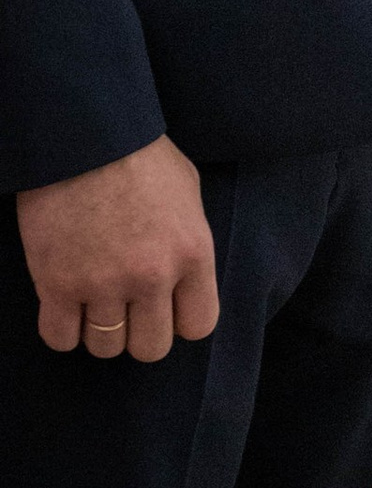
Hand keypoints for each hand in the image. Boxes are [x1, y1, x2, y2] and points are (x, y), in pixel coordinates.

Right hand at [16, 135, 219, 361]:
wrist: (86, 139)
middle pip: (151, 348)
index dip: (181, 322)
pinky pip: (60, 339)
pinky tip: (66, 307)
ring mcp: (103, 285)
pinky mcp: (56, 286)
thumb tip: (184, 277)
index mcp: (192, 253)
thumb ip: (189, 242)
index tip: (167, 310)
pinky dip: (63, 330)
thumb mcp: (188, 194)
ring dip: (100, 332)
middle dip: (140, 334)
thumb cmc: (141, 157)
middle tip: (128, 311)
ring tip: (95, 304)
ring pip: (106, 348)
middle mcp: (152, 277)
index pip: (199, 325)